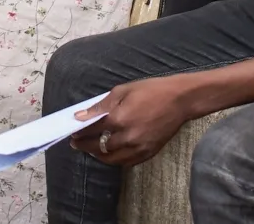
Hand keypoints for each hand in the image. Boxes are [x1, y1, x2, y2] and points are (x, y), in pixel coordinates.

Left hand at [70, 76, 190, 166]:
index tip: (72, 132)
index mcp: (119, 119)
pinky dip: (114, 159)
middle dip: (85, 145)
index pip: (92, 130)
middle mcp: (127, 137)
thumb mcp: (123, 91)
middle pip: (99, 147)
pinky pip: (126, 162)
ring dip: (98, 155)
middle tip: (76, 143)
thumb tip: (81, 116)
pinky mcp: (148, 153)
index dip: (80, 132)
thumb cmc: (151, 90)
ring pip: (111, 159)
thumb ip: (101, 106)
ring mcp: (138, 148)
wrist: (180, 100)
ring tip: (90, 148)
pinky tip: (109, 153)